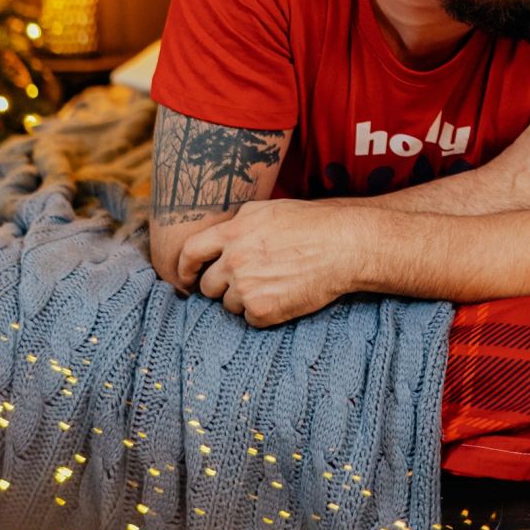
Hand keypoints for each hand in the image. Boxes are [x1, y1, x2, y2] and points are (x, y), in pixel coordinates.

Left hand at [175, 200, 360, 326]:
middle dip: (222, 285)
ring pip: (228, 305)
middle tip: (246, 281)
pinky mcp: (262, 311)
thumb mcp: (268, 210)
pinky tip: (284, 296)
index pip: (190, 253)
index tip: (187, 277)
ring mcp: (246, 288)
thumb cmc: (312, 224)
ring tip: (274, 284)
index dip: (184, 268)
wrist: (345, 246)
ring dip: (244, 300)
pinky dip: (263, 313)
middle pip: (208, 285)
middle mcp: (234, 261)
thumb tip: (220, 236)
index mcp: (232, 233)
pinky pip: (250, 319)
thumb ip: (238, 223)